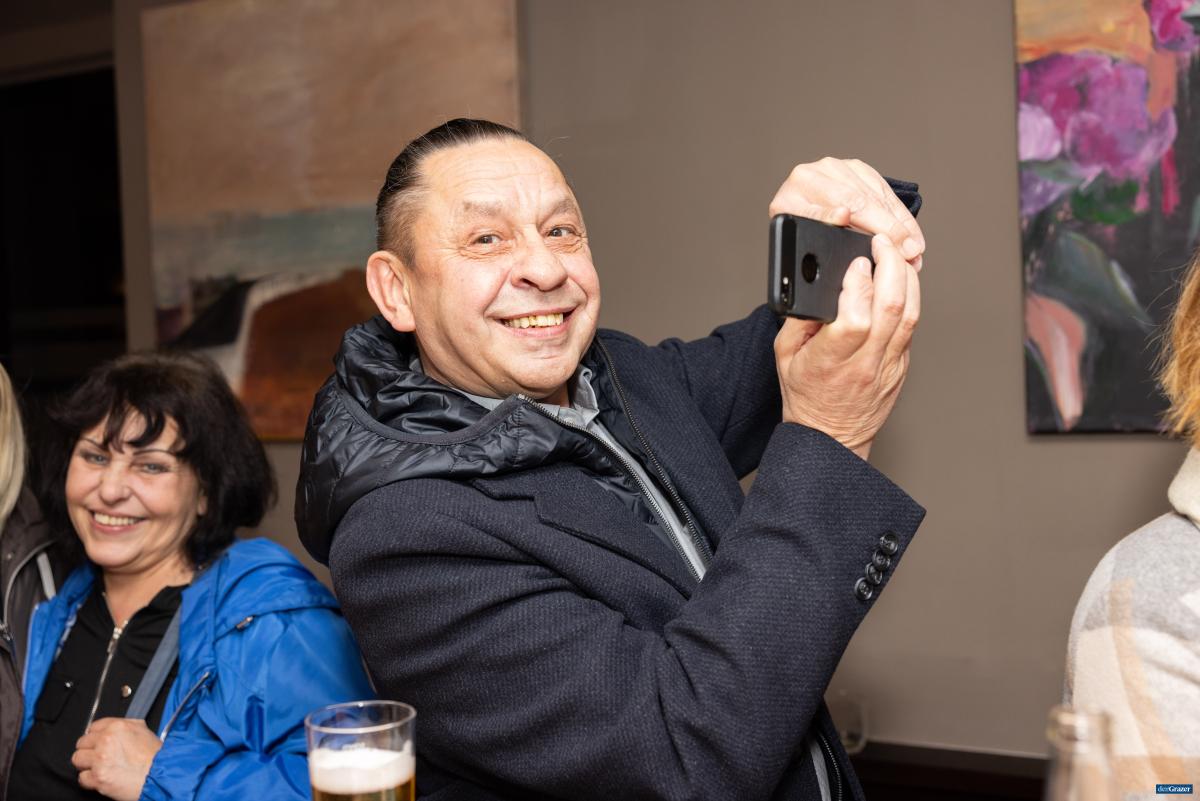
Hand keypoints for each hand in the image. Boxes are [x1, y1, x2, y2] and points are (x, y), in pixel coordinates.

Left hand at [72, 718, 161, 800]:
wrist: (161, 776)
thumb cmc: (155, 756)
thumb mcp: (144, 731)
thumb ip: (125, 726)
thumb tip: (113, 729)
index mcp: (117, 727)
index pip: (92, 727)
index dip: (95, 736)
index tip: (98, 742)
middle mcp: (106, 741)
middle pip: (82, 743)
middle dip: (89, 751)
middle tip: (99, 757)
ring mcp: (100, 759)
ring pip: (77, 759)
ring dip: (86, 765)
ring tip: (99, 768)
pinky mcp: (97, 777)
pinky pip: (82, 778)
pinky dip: (89, 780)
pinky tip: (101, 778)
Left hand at [768, 157, 924, 268]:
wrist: (796, 212)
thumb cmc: (799, 234)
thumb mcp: (798, 240)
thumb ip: (816, 226)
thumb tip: (843, 216)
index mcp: (791, 197)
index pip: (818, 208)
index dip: (837, 215)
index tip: (854, 223)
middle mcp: (812, 175)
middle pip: (855, 199)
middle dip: (886, 228)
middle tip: (908, 252)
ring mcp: (836, 168)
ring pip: (874, 195)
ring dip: (900, 224)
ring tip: (915, 249)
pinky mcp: (855, 168)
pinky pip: (883, 190)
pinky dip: (900, 214)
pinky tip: (911, 233)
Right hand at [774, 234, 918, 458]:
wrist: (831, 437)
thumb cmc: (806, 396)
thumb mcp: (785, 355)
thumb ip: (798, 318)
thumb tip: (817, 283)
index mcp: (831, 361)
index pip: (856, 318)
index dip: (859, 284)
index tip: (855, 261)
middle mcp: (865, 363)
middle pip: (892, 307)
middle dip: (890, 265)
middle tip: (881, 243)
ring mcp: (890, 365)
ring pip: (911, 313)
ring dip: (907, 277)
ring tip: (895, 253)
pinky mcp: (902, 365)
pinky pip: (912, 325)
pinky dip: (910, 296)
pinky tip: (901, 279)